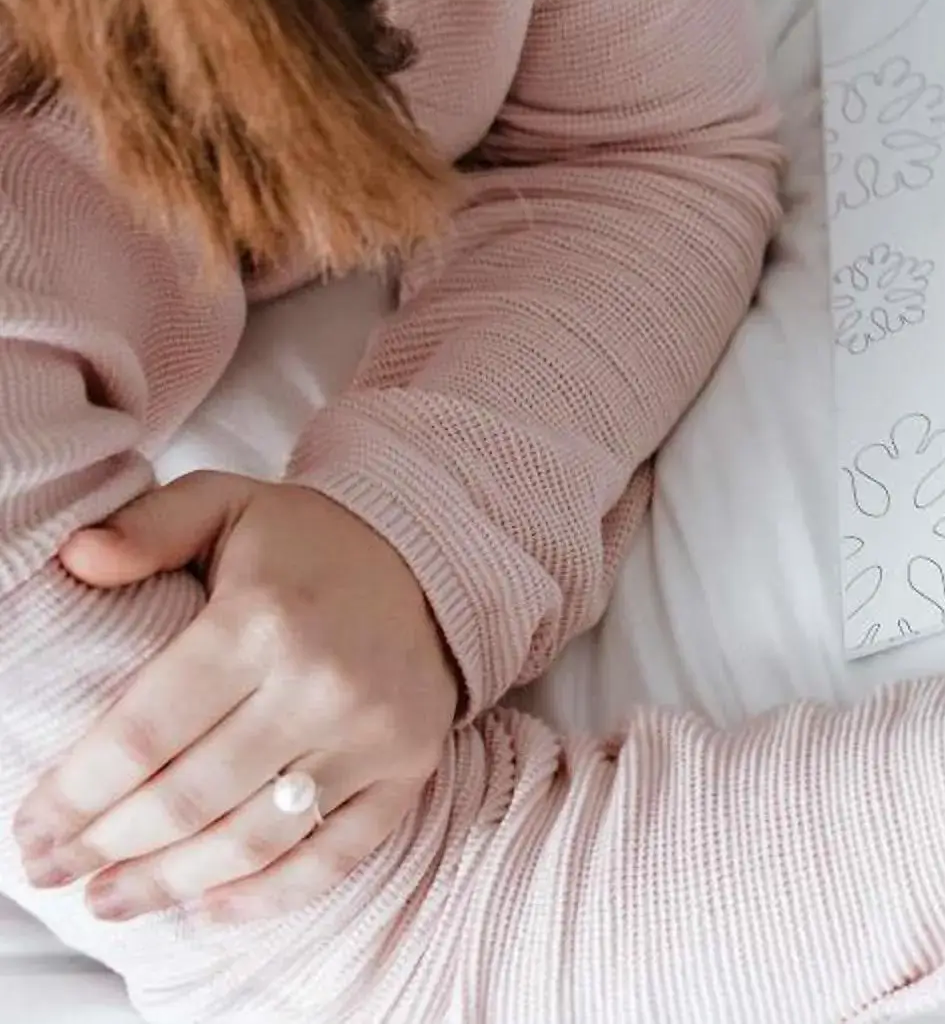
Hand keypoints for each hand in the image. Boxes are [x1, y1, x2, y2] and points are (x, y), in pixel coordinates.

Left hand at [13, 475, 459, 924]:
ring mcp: (372, 732)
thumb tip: (77, 560)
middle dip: (105, 847)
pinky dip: (269, 895)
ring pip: (253, 839)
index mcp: (262, 620)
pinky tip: (210, 909)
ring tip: (111, 900)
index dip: (75, 795)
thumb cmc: (309, 543)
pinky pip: (335, 853)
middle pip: (188, 798)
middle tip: (51, 870)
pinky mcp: (409, 765)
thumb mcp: (226, 504)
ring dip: (170, 883)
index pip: (144, 734)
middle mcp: (322, 682)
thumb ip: (148, 528)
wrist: (436, 556)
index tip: (32, 827)